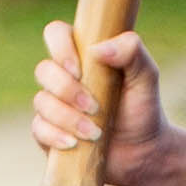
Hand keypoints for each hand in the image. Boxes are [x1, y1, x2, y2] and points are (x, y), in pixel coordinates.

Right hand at [34, 15, 167, 185]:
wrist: (142, 152)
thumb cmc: (142, 108)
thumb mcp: (146, 77)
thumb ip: (132, 52)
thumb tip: (97, 50)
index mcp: (83, 54)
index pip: (56, 34)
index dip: (60, 47)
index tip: (79, 69)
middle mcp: (63, 76)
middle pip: (43, 70)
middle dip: (67, 90)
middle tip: (94, 107)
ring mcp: (53, 104)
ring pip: (41, 102)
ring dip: (68, 118)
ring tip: (95, 133)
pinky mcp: (48, 131)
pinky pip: (38, 129)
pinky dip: (55, 135)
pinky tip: (75, 143)